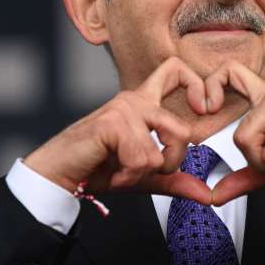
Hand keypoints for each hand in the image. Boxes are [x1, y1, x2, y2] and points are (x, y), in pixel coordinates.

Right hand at [24, 57, 211, 204]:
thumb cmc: (96, 168)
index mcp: (143, 103)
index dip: (196, 85)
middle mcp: (134, 100)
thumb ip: (174, 180)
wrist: (59, 175)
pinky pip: (142, 159)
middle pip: (182, 130)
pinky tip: (112, 173)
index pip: (175, 70)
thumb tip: (206, 194)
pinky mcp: (112, 123)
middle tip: (147, 170)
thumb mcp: (143, 175)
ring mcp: (123, 109)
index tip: (202, 109)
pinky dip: (128, 176)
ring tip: (121, 171)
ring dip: (141, 174)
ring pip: (160, 152)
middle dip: (170, 163)